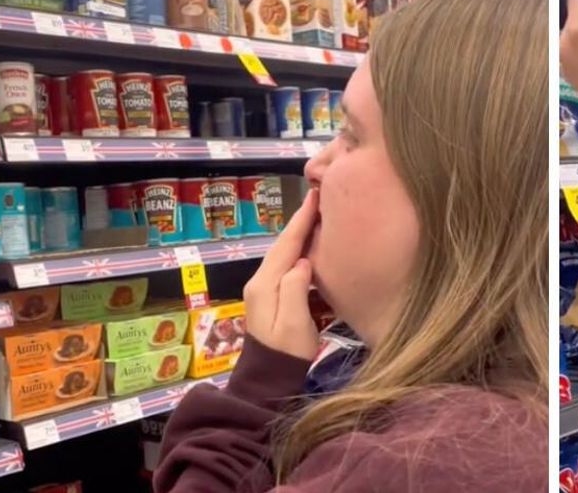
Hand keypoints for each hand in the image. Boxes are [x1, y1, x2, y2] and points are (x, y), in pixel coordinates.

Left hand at [242, 188, 320, 360]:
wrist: (269, 379)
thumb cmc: (287, 353)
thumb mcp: (294, 323)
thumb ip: (295, 288)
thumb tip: (302, 261)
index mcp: (265, 285)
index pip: (286, 245)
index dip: (301, 220)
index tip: (315, 197)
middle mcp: (259, 282)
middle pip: (282, 245)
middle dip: (300, 222)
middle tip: (318, 199)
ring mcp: (262, 289)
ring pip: (283, 253)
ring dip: (299, 235)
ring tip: (317, 217)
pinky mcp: (269, 297)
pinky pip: (284, 265)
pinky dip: (297, 250)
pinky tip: (309, 246)